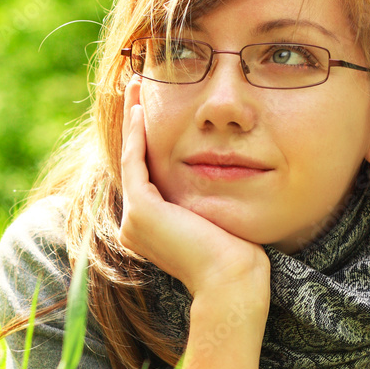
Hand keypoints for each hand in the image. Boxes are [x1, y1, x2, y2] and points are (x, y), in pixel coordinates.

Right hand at [118, 77, 269, 368]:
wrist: (233, 280)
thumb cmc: (238, 256)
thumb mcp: (220, 218)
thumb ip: (209, 199)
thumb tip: (228, 173)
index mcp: (150, 229)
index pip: (145, 175)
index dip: (146, 140)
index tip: (152, 111)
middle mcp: (134, 226)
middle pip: (134, 162)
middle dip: (135, 123)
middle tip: (137, 88)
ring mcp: (133, 219)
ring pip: (131, 157)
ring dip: (133, 119)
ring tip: (136, 87)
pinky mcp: (141, 210)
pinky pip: (135, 161)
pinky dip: (136, 133)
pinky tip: (141, 108)